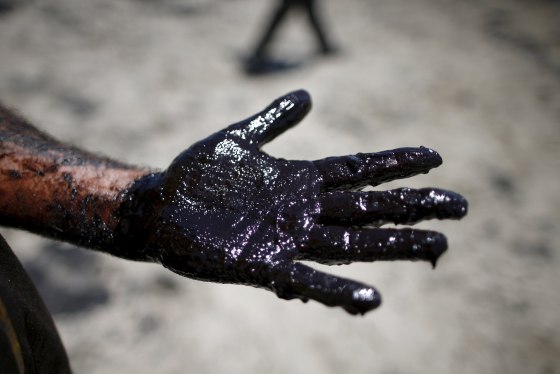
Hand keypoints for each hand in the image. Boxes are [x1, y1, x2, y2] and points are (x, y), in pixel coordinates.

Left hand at [118, 90, 466, 314]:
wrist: (159, 207)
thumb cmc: (198, 175)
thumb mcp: (240, 138)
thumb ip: (274, 120)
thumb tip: (308, 96)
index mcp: (300, 179)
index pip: (359, 170)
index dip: (396, 164)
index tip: (435, 158)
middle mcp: (302, 211)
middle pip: (368, 208)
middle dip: (414, 207)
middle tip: (460, 206)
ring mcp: (286, 239)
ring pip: (351, 243)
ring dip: (394, 246)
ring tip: (436, 246)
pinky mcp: (262, 265)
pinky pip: (307, 279)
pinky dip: (338, 291)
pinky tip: (371, 299)